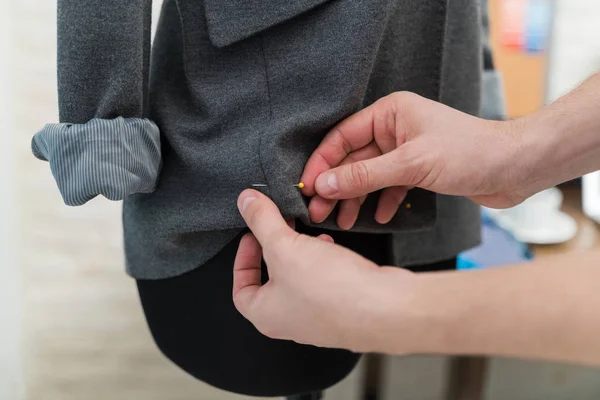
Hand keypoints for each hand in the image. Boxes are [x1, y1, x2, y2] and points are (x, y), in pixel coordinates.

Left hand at [233, 189, 414, 351]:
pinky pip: (325, 283)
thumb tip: (245, 201)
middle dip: (275, 252)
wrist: (384, 309)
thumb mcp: (285, 246)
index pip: (240, 291)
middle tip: (280, 228)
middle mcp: (290, 323)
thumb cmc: (331, 290)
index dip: (242, 261)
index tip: (252, 236)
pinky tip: (332, 247)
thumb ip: (262, 221)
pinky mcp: (344, 311)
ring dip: (301, 255)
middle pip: (271, 282)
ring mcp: (319, 320)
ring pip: (300, 281)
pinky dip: (323, 262)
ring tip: (308, 234)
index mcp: (266, 315)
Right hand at [302, 92, 527, 228]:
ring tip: (342, 221)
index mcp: (390, 113)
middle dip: (336, 186)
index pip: (343, 137)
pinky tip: (379, 217)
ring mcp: (406, 150)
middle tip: (317, 212)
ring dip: (356, 198)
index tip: (307, 187)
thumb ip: (365, 175)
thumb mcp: (411, 164)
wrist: (515, 168)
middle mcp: (395, 129)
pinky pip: (390, 185)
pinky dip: (383, 201)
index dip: (322, 163)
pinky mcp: (418, 170)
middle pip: (353, 159)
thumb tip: (324, 183)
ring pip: (369, 176)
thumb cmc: (471, 152)